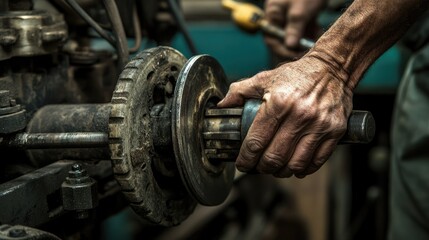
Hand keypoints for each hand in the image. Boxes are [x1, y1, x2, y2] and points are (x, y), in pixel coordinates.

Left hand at [217, 55, 352, 177]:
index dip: (246, 159)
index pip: (256, 142)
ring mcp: (319, 125)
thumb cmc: (297, 74)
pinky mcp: (335, 131)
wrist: (332, 67)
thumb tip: (222, 105)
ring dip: (282, 171)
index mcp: (279, 103)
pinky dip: (304, 169)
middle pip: (274, 157)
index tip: (242, 164)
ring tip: (276, 168)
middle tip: (258, 166)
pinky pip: (317, 161)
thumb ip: (240, 91)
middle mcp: (299, 115)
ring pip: (295, 164)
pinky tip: (295, 167)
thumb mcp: (265, 78)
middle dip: (262, 167)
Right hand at [264, 0, 325, 59]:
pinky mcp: (302, 15)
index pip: (272, 39)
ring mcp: (290, 16)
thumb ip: (294, 29)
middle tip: (308, 53)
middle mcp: (279, 17)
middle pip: (283, 39)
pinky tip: (319, 34)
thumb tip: (289, 46)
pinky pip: (304, 30)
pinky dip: (311, 34)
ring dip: (305, 42)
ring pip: (295, 36)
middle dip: (295, 47)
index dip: (282, 49)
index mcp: (273, 14)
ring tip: (316, 44)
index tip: (294, 56)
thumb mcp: (300, 10)